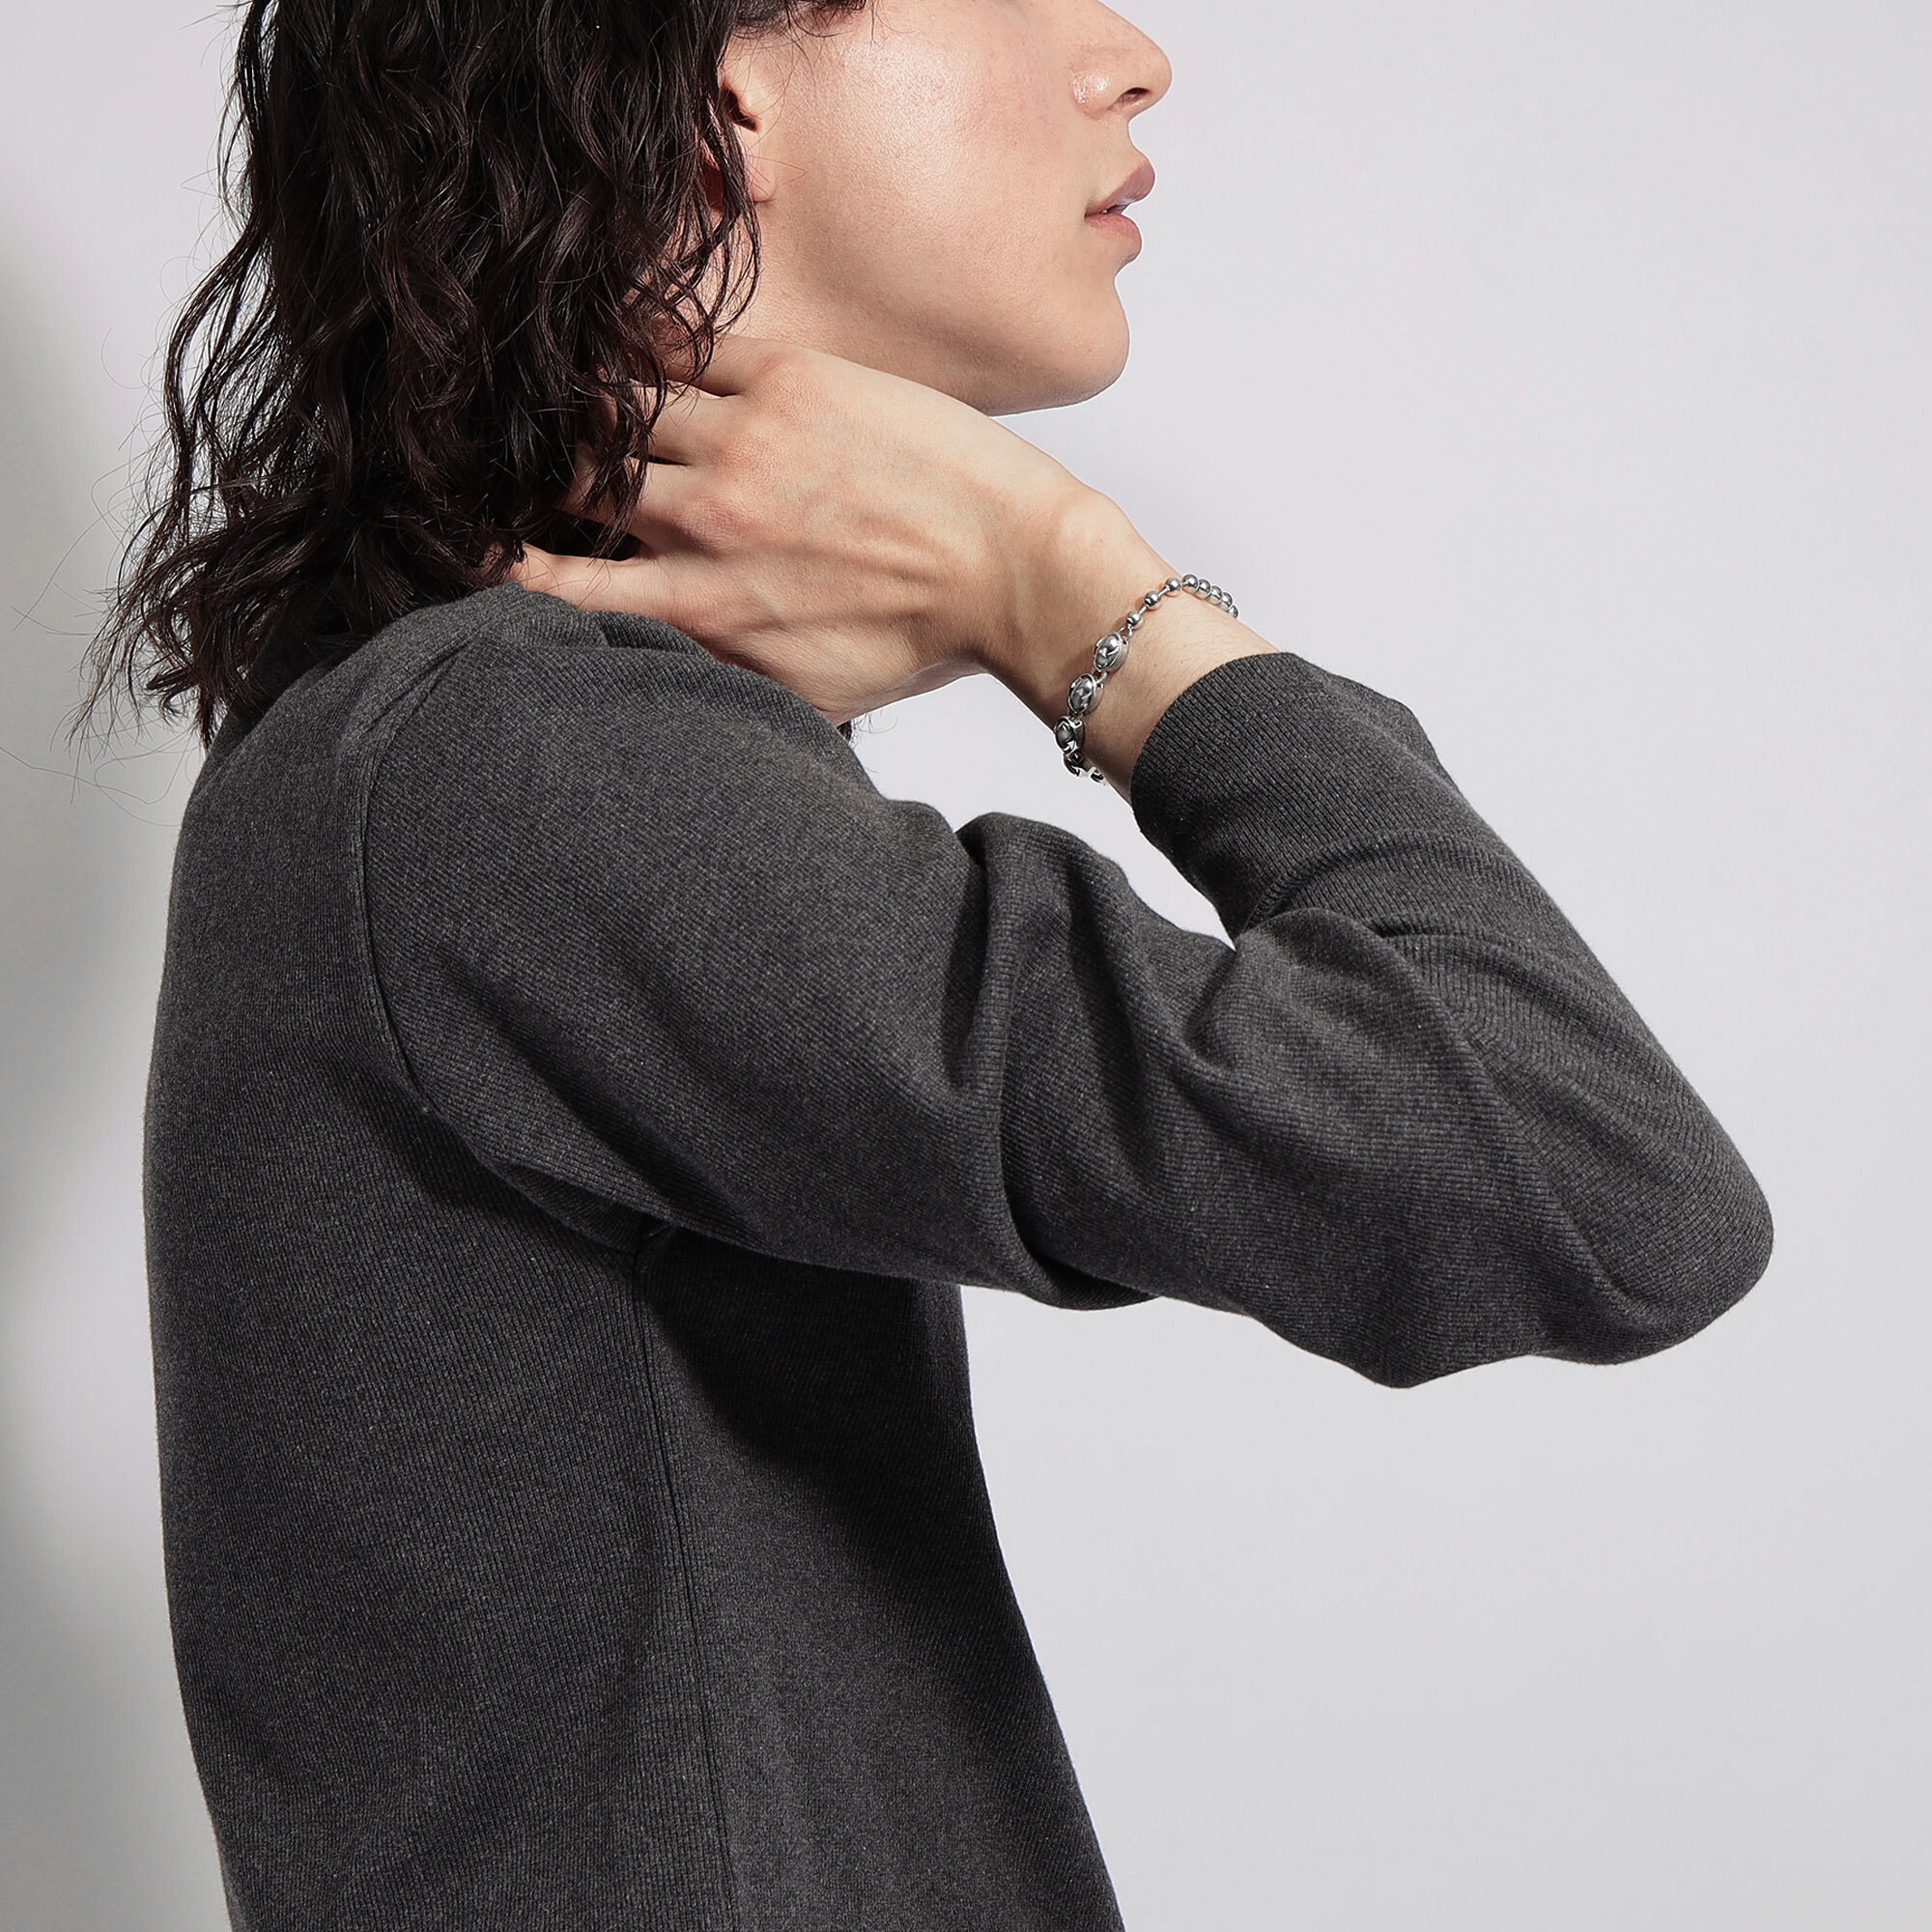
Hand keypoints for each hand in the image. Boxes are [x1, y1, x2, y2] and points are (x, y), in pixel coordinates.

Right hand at [512, 335, 1147, 725]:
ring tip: (560, 387)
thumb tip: (659, 667)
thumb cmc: (921, 642)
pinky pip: (679, 344)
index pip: (561, 588)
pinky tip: (610, 329)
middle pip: (576, 481)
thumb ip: (719, 673)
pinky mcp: (786, 378)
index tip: (480, 554)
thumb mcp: (807, 694)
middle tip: (518, 450)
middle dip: (539, 469)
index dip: (503, 569)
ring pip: (616, 405)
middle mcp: (704, 525)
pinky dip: (635, 339)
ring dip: (584, 397)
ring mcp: (741, 444)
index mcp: (703, 611)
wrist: (1020, 574)